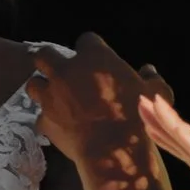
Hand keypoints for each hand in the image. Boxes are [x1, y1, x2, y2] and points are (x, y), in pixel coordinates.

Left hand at [30, 33, 171, 167]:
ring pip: (33, 84)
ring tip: (52, 95)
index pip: (86, 40)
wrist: (113, 149)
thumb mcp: (156, 93)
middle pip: (45, 55)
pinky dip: (48, 119)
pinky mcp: (44, 120)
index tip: (95, 59)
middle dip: (50, 60)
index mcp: (94, 57)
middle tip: (61, 70)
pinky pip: (40, 117)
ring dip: (42, 87)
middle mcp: (66, 71)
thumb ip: (151, 79)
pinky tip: (57, 124)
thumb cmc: (137, 116)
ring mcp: (51, 95)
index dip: (91, 49)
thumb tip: (148, 70)